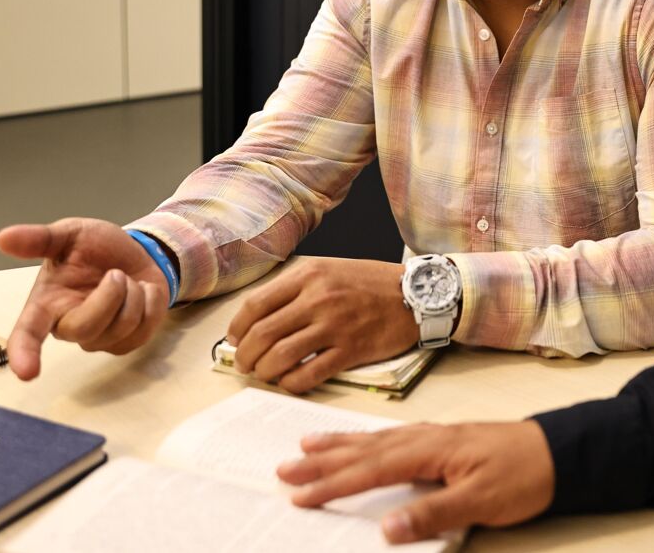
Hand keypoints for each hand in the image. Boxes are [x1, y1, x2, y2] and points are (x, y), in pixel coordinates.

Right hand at [0, 218, 170, 379]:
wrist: (133, 252)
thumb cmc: (93, 248)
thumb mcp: (69, 234)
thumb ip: (39, 239)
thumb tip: (3, 238)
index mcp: (46, 304)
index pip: (28, 333)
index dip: (24, 353)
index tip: (26, 372)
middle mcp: (68, 327)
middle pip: (86, 328)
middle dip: (109, 296)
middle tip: (115, 273)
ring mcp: (99, 339)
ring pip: (121, 327)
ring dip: (134, 294)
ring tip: (126, 278)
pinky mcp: (127, 343)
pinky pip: (145, 328)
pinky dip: (152, 301)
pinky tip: (142, 290)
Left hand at [224, 259, 418, 392]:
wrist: (417, 294)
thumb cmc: (371, 282)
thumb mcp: (331, 269)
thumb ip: (297, 288)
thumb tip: (259, 317)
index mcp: (309, 275)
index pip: (256, 304)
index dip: (237, 327)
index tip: (235, 339)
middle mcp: (318, 298)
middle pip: (262, 334)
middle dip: (245, 355)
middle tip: (245, 364)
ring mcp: (335, 325)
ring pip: (280, 356)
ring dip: (264, 371)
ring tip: (265, 374)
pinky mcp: (351, 350)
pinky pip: (309, 374)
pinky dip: (291, 383)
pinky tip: (290, 382)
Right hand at [277, 421, 554, 542]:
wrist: (558, 452)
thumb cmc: (523, 476)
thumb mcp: (480, 502)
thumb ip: (432, 514)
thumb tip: (386, 528)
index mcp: (429, 450)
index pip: (371, 469)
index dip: (333, 484)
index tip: (299, 494)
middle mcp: (426, 437)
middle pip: (364, 450)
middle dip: (323, 460)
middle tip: (284, 467)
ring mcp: (434, 436)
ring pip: (376, 440)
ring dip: (340, 444)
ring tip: (307, 444)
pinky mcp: (444, 440)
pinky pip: (392, 437)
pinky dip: (368, 439)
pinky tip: (362, 442)